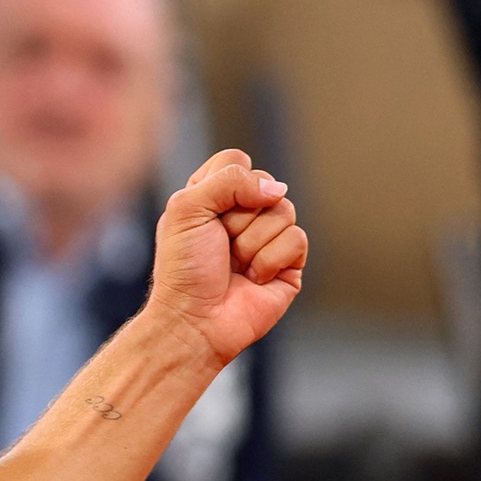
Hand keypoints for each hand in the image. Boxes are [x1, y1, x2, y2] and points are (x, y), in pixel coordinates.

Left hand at [148, 149, 306, 363]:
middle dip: (238, 218)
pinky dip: (270, 260)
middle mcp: (242, 213)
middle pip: (265, 185)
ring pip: (284, 211)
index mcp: (212, 195)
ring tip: (235, 263)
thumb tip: (277, 187)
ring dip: (252, 242)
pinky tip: (253, 277)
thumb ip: (228, 180)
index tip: (208, 211)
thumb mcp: (187, 209)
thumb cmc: (183, 268)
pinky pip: (297, 240)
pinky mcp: (290, 262)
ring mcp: (268, 237)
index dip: (228, 182)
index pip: (237, 161)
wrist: (194, 319)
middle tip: (220, 243)